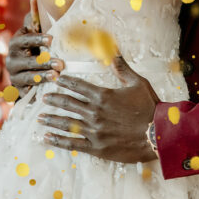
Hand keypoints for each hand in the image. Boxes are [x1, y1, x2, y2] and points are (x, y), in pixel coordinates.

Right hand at [4, 0, 64, 91]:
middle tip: (60, 63)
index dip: (37, 39)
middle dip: (44, 62)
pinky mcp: (18, 89)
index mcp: (16, 42)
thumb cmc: (34, 47)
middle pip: (27, 60)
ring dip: (43, 76)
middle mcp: (11, 59)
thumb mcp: (34, 33)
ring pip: (28, 76)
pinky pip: (27, 90)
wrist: (25, 73)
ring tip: (57, 76)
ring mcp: (14, 75)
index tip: (52, 39)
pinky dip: (37, 89)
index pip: (24, 40)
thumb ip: (34, 17)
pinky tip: (48, 90)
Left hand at [37, 56, 158, 163]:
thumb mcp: (138, 83)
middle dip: (55, 99)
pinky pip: (72, 143)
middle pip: (69, 104)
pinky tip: (47, 137)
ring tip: (40, 117)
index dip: (66, 82)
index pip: (79, 86)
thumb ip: (122, 68)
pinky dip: (58, 140)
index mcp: (103, 96)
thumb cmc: (149, 107)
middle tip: (43, 97)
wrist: (158, 134)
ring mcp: (94, 131)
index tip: (57, 79)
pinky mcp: (96, 147)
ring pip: (67, 123)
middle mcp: (95, 113)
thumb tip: (114, 51)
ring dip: (52, 119)